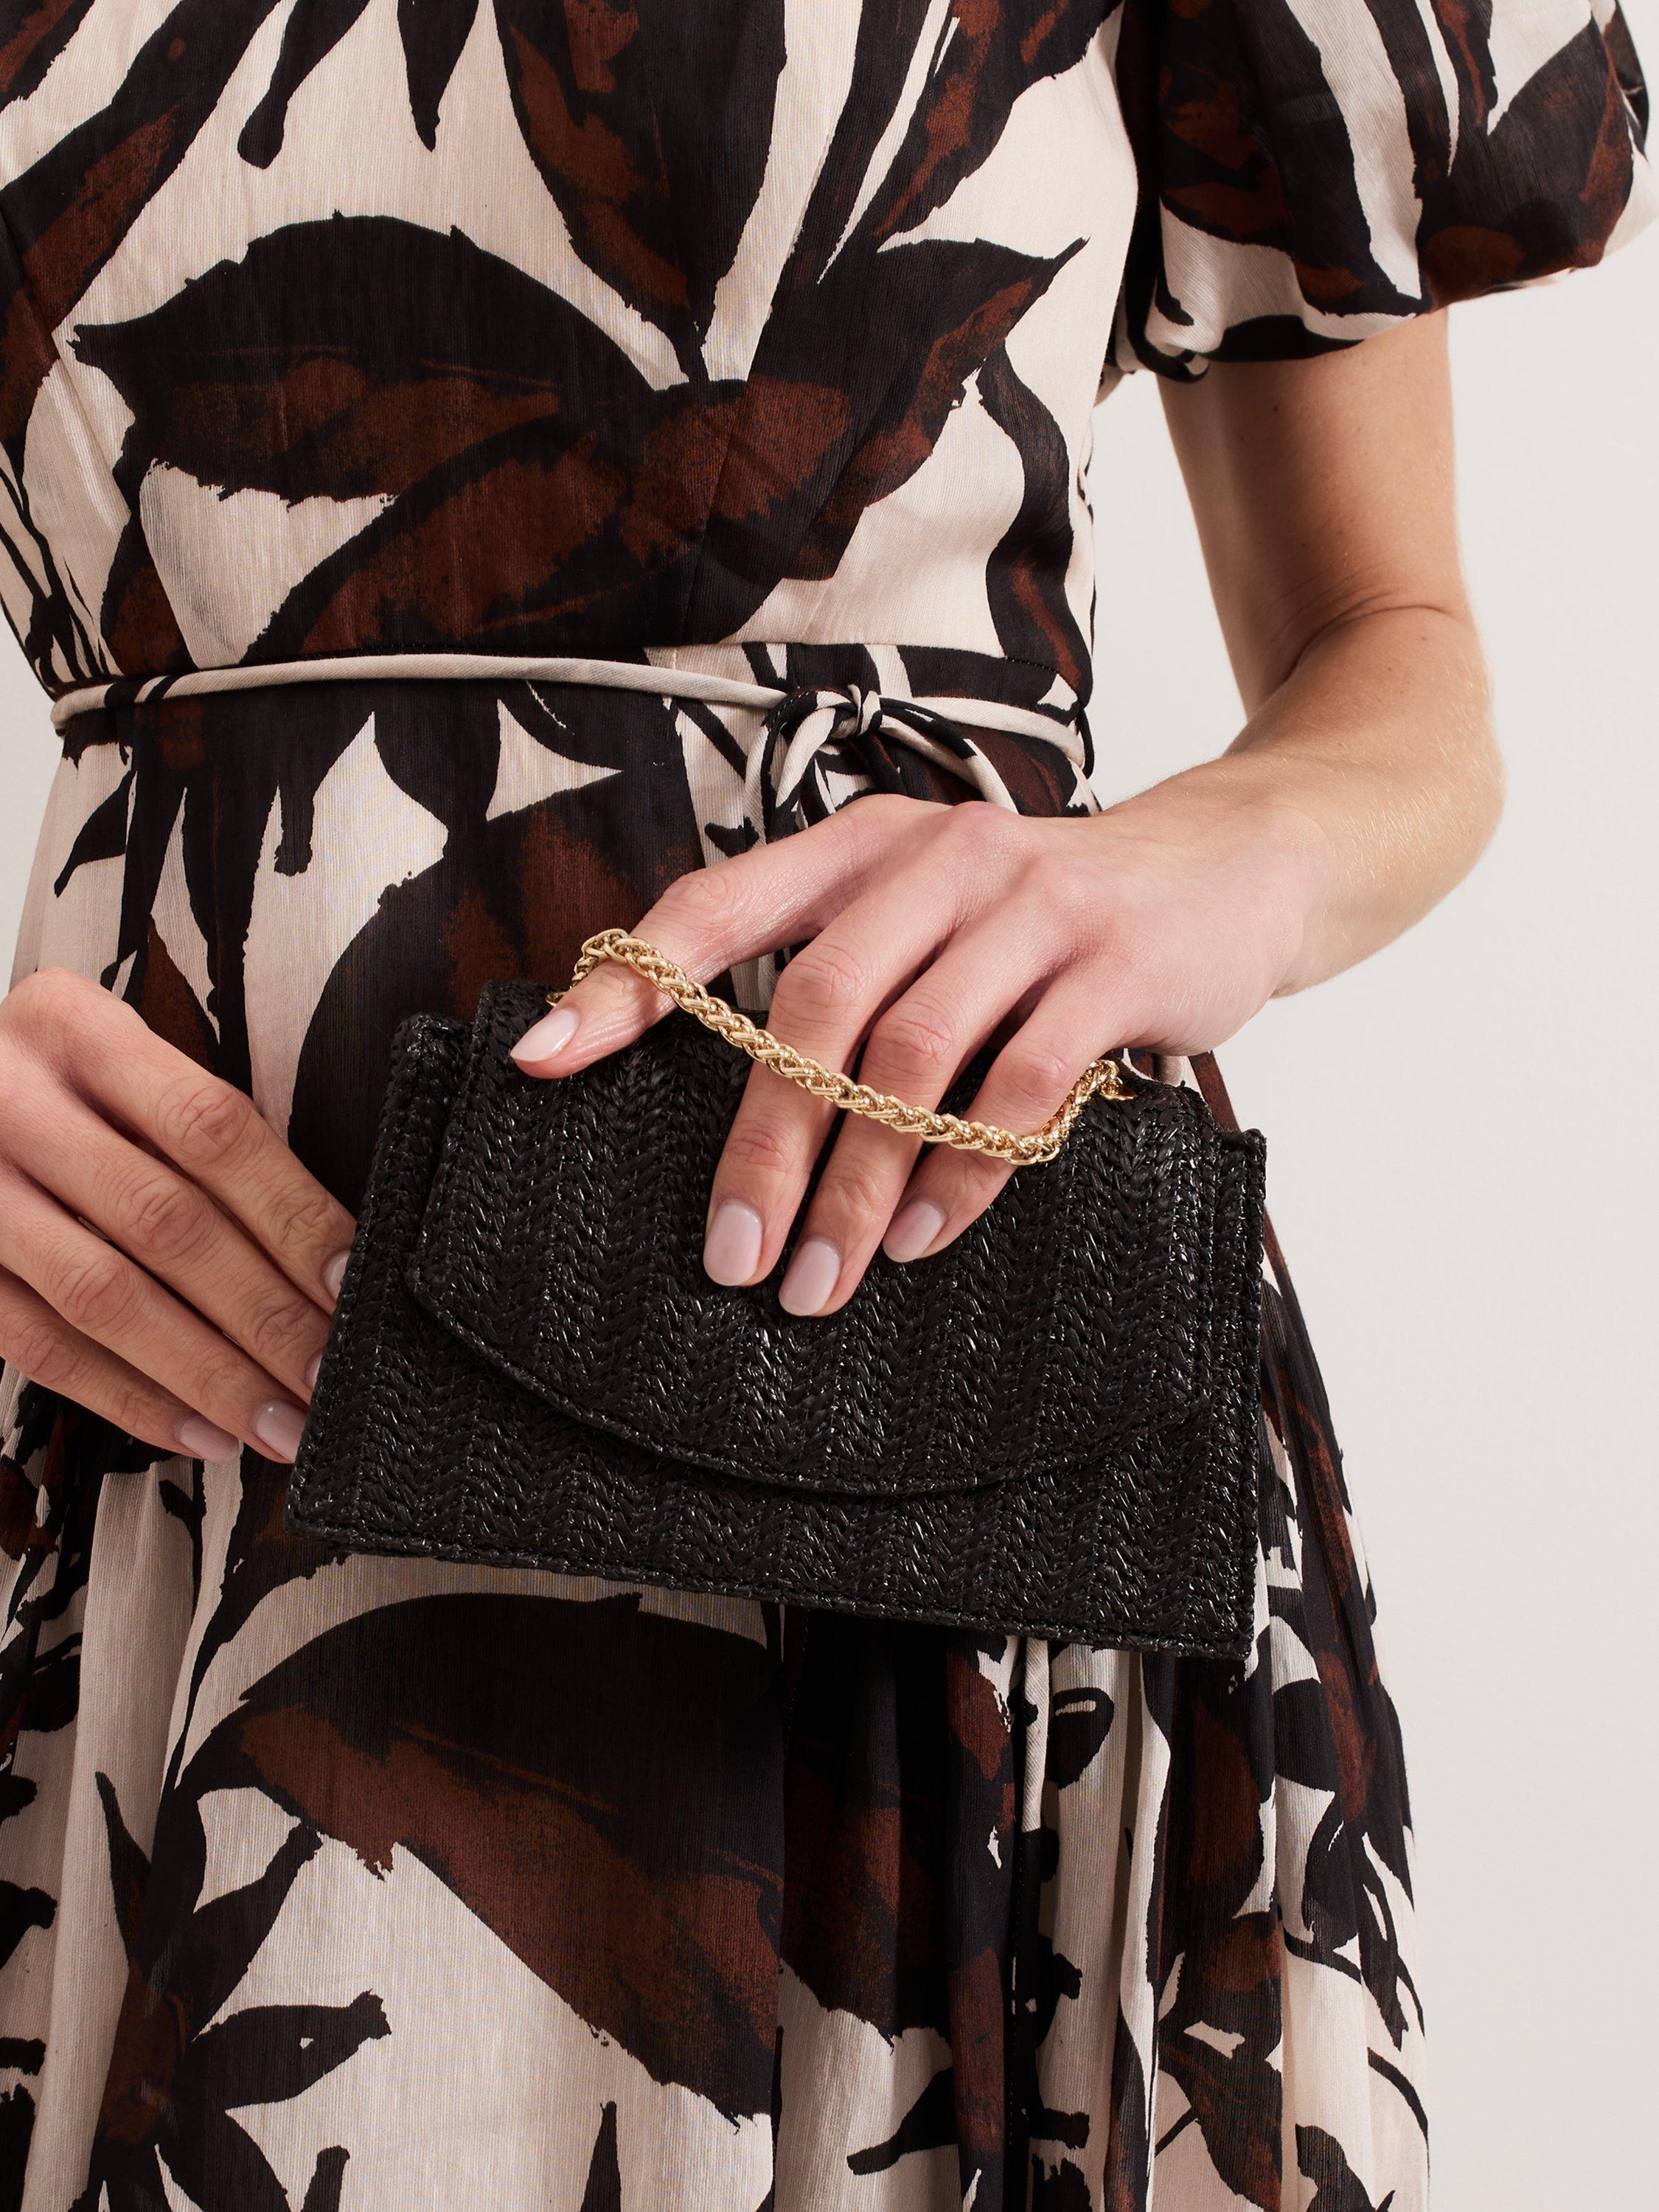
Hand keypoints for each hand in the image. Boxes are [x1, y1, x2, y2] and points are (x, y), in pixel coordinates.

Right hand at [0, 969, 355, 1460]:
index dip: (288, 1210)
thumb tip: (328, 1249)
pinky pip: (43, 1346)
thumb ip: (197, 1126)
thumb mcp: (117, 1062)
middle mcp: (10, 1101)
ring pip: (104, 1296)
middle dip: (262, 1312)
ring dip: (207, 1373)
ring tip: (281, 1423)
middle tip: (329, 1373)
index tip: (347, 1281)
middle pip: (164, 1220)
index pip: (210, 1126)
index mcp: (74, 1029)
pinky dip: (130, 1398)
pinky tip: (200, 1431)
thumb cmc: (56, 1087)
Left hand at [511, 770, 1320, 1314]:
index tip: (542, 1060)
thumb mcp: (936, 912)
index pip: (717, 905)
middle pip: (815, 1007)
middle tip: (730, 1257)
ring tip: (819, 1282)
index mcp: (864, 847)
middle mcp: (936, 861)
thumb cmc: (1049, 918)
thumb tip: (738, 1114)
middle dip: (763, 1146)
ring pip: (912, 1055)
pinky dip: (963, 1172)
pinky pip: (1019, 1085)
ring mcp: (1029, 906)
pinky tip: (923, 1237)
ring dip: (856, 1184)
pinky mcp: (1112, 965)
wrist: (1233, 864)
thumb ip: (845, 970)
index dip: (626, 984)